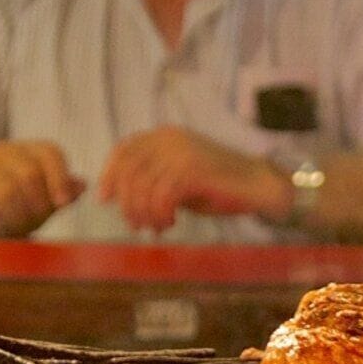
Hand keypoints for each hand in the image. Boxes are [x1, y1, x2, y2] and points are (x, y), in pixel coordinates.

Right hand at [0, 139, 79, 237]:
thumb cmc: (16, 208)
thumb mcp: (44, 202)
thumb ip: (63, 194)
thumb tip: (81, 186)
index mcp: (30, 151)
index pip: (50, 154)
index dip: (59, 178)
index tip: (62, 203)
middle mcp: (5, 152)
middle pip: (29, 175)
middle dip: (36, 206)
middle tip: (35, 223)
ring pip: (6, 193)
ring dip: (14, 217)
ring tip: (14, 227)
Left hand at [95, 126, 286, 233]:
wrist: (257, 186)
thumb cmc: (219, 185)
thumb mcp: (178, 177)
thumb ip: (153, 178)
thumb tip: (121, 198)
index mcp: (164, 136)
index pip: (124, 150)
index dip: (109, 174)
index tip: (105, 199)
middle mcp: (169, 139)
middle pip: (129, 172)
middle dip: (127, 203)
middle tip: (136, 225)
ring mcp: (180, 153)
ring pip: (143, 187)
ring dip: (145, 214)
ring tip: (157, 227)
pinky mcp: (192, 171)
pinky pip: (161, 197)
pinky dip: (161, 215)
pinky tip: (171, 222)